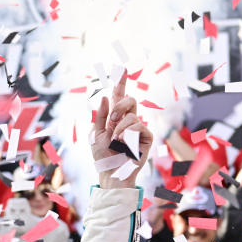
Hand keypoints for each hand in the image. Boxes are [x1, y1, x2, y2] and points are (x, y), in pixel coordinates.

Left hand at [91, 71, 152, 187]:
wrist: (111, 172)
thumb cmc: (102, 156)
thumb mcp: (95, 134)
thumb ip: (100, 116)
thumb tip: (106, 96)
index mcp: (115, 118)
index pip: (119, 97)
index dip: (121, 84)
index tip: (122, 69)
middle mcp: (128, 120)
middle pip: (129, 100)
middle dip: (120, 106)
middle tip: (111, 120)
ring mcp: (138, 128)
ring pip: (132, 115)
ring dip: (120, 127)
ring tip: (115, 141)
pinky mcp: (146, 136)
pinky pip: (139, 126)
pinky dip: (128, 133)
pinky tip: (123, 143)